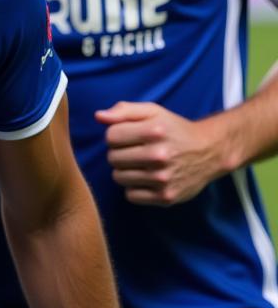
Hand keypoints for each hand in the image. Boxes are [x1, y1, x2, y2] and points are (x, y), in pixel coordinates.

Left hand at [96, 101, 226, 204]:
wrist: (208, 151)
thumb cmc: (173, 129)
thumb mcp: (152, 111)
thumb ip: (124, 110)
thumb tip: (98, 116)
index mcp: (154, 131)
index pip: (110, 136)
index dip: (115, 135)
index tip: (127, 136)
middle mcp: (159, 155)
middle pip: (112, 158)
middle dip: (119, 153)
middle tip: (134, 151)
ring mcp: (163, 179)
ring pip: (119, 177)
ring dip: (124, 171)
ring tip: (139, 164)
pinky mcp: (166, 197)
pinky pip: (131, 195)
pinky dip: (134, 188)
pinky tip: (146, 179)